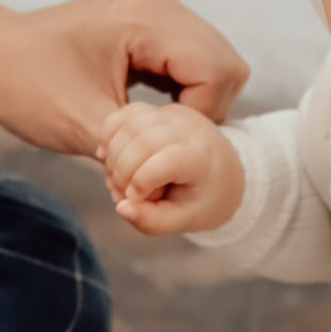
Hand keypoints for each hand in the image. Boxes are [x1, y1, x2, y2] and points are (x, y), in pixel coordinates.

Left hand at [0, 0, 248, 157]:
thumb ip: (144, 149)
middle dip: (202, 110)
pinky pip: (192, 58)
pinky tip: (150, 109)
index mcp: (145, 16)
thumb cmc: (24, 87)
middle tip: (160, 137)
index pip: (217, 71)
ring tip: (153, 125)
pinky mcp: (149, 16)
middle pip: (224, 64)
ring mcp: (155, 4)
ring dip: (194, 101)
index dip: (201, 117)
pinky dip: (182, 90)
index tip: (159, 141)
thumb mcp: (86, 128)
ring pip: (214, 62)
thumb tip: (186, 173)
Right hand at [99, 100, 243, 233]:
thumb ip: (153, 221)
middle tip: (120, 194)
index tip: (134, 200)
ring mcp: (175, 115)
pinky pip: (126, 113)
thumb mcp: (184, 219)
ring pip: (130, 124)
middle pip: (143, 141)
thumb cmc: (204, 200)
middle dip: (121, 171)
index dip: (142, 182)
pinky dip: (110, 134)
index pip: (168, 161)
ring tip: (116, 179)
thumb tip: (121, 208)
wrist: (224, 174)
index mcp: (203, 159)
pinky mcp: (161, 110)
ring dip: (113, 155)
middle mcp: (190, 130)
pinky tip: (106, 156)